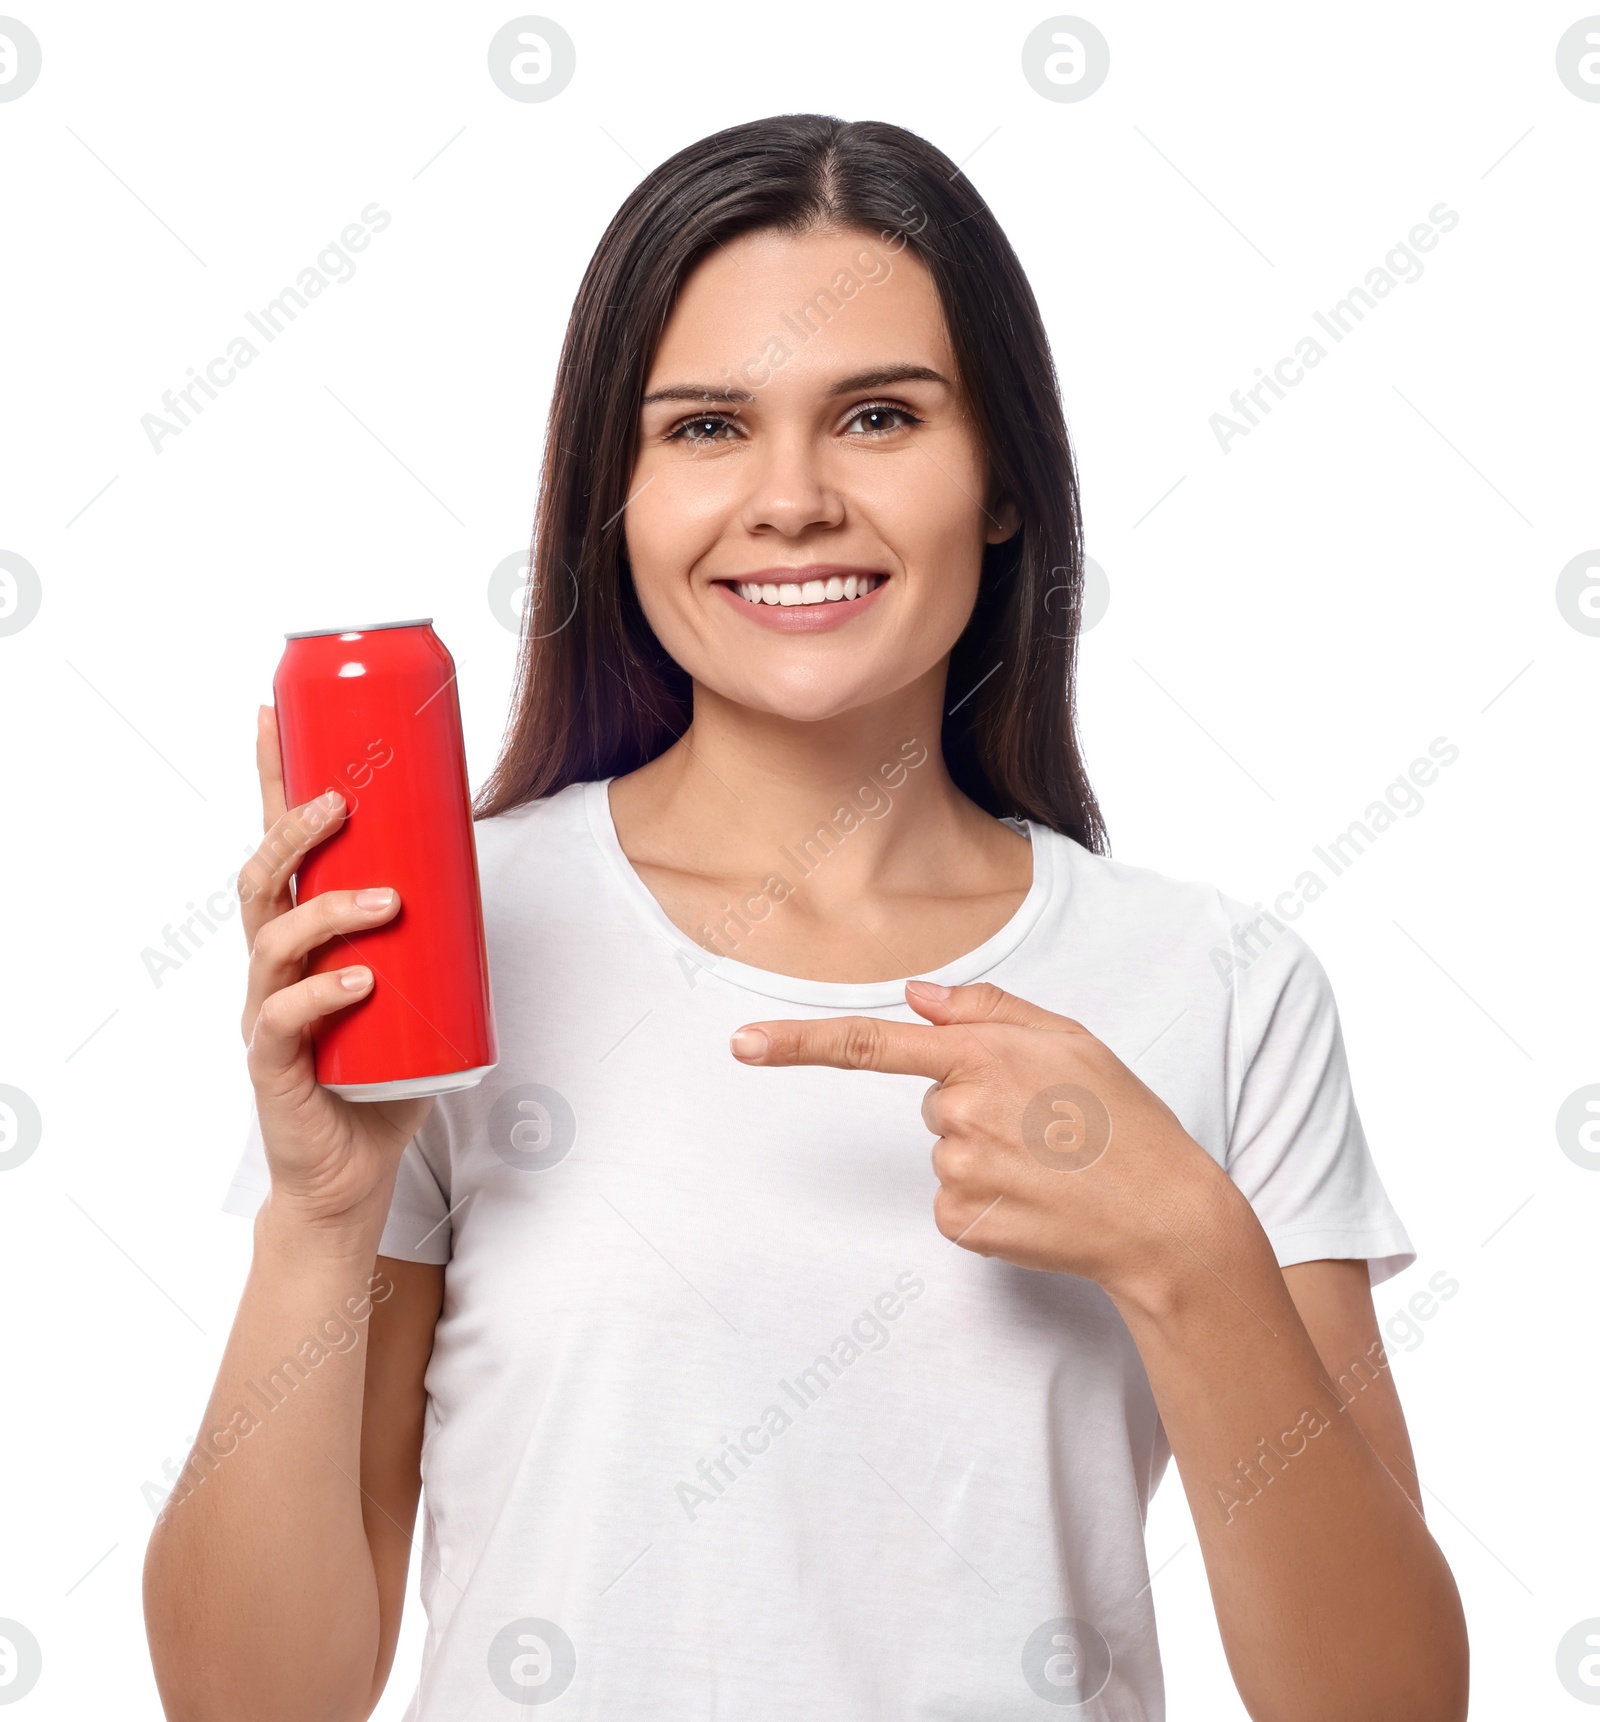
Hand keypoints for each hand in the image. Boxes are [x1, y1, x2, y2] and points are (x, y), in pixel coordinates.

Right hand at [238, 705, 432, 1239]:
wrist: (351, 1170)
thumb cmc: (381, 1070)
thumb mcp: (414, 983)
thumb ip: (435, 928)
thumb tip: (484, 858)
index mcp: (298, 934)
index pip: (278, 844)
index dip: (270, 779)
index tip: (269, 712)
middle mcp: (271, 964)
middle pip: (261, 877)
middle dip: (294, 831)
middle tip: (341, 803)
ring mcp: (265, 1012)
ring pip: (272, 940)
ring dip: (329, 910)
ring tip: (385, 902)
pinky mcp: (274, 1066)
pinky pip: (284, 1019)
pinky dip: (324, 994)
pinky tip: (360, 980)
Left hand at [729, 978, 1239, 1291]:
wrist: (1164, 1218)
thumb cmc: (1123, 1120)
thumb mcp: (1070, 1039)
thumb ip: (987, 1009)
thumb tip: (917, 997)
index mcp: (983, 1055)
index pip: (873, 1043)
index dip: (798, 1043)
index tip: (742, 1045)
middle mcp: (961, 1111)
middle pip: (930, 1101)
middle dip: (974, 1105)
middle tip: (1044, 1123)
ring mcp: (959, 1171)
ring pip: (943, 1151)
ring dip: (986, 1154)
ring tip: (1050, 1163)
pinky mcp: (962, 1223)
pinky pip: (951, 1202)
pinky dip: (986, 1201)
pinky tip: (1035, 1200)